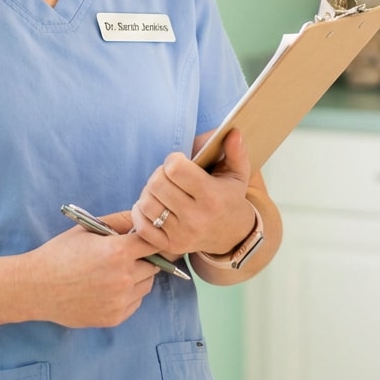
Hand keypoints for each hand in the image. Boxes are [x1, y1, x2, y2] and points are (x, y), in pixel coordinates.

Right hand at [24, 210, 159, 328]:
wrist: (38, 287)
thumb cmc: (60, 253)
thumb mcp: (88, 229)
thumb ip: (118, 221)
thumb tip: (141, 216)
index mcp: (118, 252)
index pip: (153, 243)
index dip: (153, 239)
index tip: (149, 239)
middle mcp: (123, 278)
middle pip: (154, 265)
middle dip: (144, 258)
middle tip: (125, 255)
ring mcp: (120, 301)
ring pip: (146, 285)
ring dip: (138, 277)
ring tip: (114, 271)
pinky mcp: (115, 318)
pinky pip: (135, 303)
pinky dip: (128, 294)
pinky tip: (108, 287)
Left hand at [130, 129, 256, 256]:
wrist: (232, 236)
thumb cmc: (230, 198)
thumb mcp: (238, 174)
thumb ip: (235, 151)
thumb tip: (233, 132)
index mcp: (211, 196)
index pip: (175, 168)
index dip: (173, 160)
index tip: (180, 162)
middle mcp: (196, 218)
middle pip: (157, 183)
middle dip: (159, 174)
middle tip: (168, 176)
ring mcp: (182, 235)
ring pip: (147, 203)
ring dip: (149, 192)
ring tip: (161, 190)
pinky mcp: (170, 246)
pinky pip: (142, 226)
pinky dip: (141, 212)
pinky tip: (152, 205)